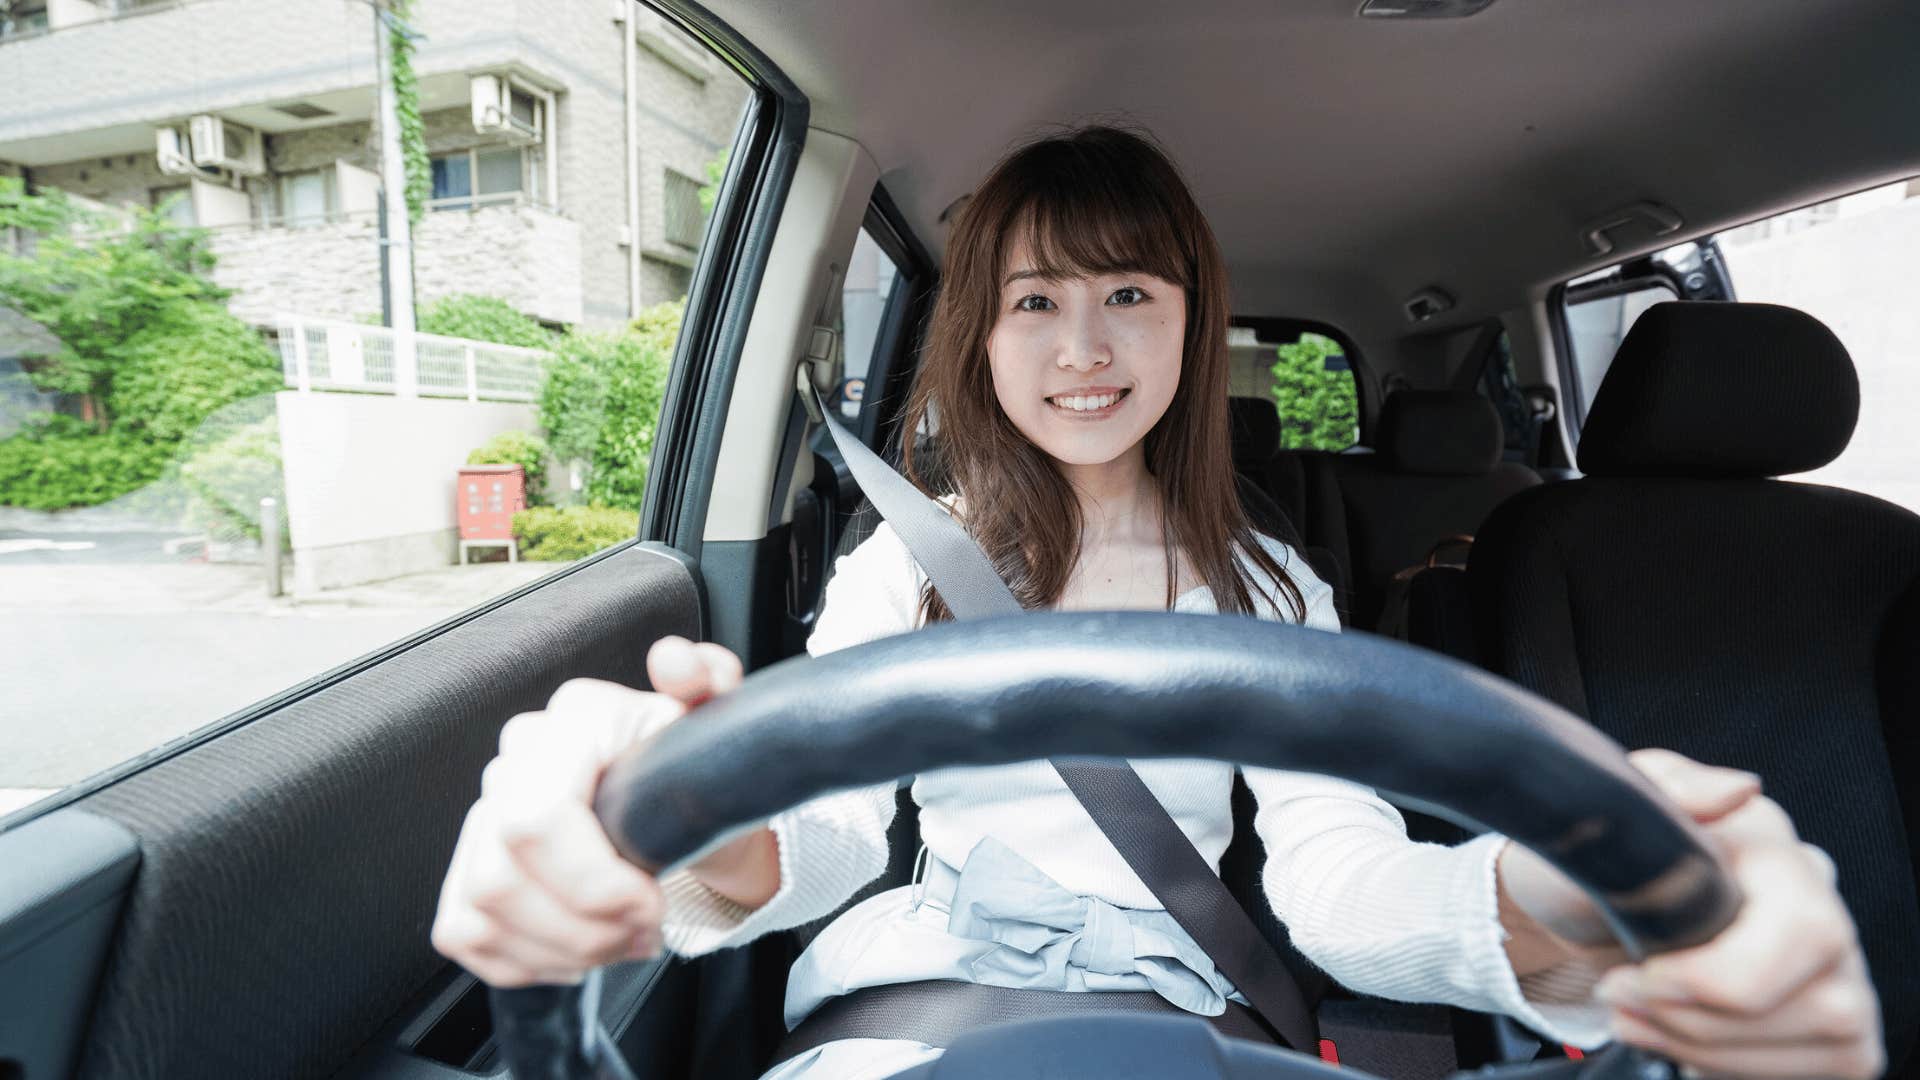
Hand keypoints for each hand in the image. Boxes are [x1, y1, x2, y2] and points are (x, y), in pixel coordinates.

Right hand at [430, 635, 743, 986]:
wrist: (678, 817)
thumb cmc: (693, 775)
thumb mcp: (718, 730)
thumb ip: (709, 683)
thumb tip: (676, 661)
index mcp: (573, 721)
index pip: (536, 819)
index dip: (592, 883)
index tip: (651, 903)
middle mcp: (515, 762)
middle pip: (501, 876)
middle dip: (582, 926)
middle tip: (642, 932)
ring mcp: (484, 817)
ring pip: (483, 909)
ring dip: (562, 948)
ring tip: (621, 943)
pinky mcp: (467, 872)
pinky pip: (467, 933)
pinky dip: (527, 961)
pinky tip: (579, 951)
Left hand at [1502, 749, 1882, 1077]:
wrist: (1578, 913)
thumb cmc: (1597, 862)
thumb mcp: (1607, 809)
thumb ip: (1668, 787)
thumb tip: (1736, 792)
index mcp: (1778, 852)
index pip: (1804, 931)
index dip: (1718, 977)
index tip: (1636, 977)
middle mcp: (1827, 912)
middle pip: (1819, 1006)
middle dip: (1700, 1020)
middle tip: (1623, 996)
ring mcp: (1839, 976)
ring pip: (1819, 1047)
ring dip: (1704, 1047)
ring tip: (1636, 1016)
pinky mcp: (1830, 1032)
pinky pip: (1806, 1073)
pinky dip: (1728, 1068)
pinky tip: (1679, 1038)